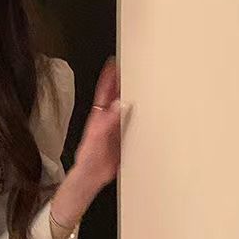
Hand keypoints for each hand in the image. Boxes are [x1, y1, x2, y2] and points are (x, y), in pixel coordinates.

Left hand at [73, 56, 132, 190]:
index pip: (105, 90)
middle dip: (123, 80)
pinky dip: (140, 114)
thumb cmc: (89, 157)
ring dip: (132, 95)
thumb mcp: (98, 136)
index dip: (109, 76)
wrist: (92, 175)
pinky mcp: (124, 137)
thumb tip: (120, 104)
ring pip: (126, 106)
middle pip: (116, 95)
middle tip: (132, 67)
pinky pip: (134, 121)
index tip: (114, 62)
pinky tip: (149, 111)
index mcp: (99, 115)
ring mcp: (116, 127)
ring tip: (142, 83)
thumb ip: (108, 120)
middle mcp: (108, 118)